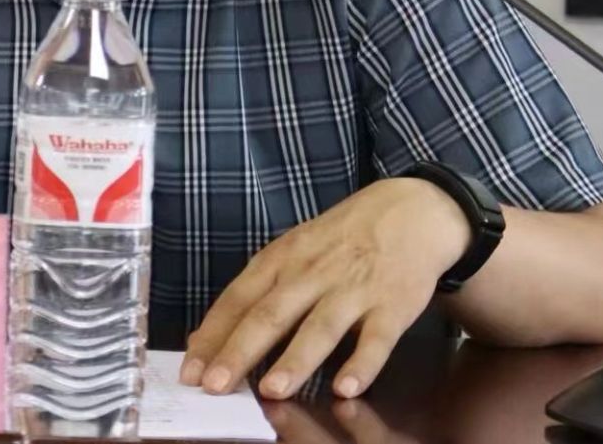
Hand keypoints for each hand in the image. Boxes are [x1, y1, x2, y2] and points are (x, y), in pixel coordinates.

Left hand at [181, 178, 470, 400]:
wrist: (412, 211)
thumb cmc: (342, 238)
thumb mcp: (295, 249)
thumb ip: (260, 290)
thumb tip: (211, 335)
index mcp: (284, 258)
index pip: (239, 298)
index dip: (214, 334)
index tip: (190, 370)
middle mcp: (313, 272)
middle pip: (271, 314)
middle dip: (240, 351)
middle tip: (215, 385)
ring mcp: (353, 289)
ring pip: (320, 327)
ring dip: (295, 360)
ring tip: (271, 391)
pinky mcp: (392, 305)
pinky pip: (376, 339)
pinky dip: (362, 364)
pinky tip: (346, 388)